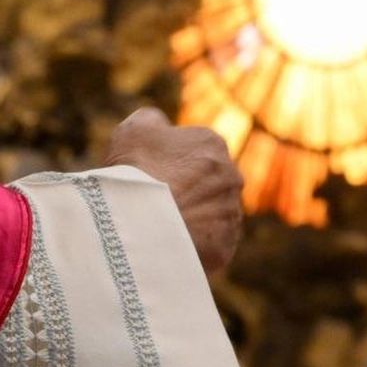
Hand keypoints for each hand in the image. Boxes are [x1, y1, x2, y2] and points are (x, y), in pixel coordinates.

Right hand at [103, 107, 243, 273]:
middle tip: (156, 202)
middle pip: (206, 183)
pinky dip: (193, 245)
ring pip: (211, 214)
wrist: (139, 223)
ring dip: (192, 218)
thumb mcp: (134, 129)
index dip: (169, 162)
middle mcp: (231, 175)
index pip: (194, 150)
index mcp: (212, 143)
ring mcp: (231, 213)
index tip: (151, 174)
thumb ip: (153, 120)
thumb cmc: (134, 172)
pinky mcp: (225, 246)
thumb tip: (161, 124)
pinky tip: (170, 244)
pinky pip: (210, 244)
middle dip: (187, 190)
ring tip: (161, 227)